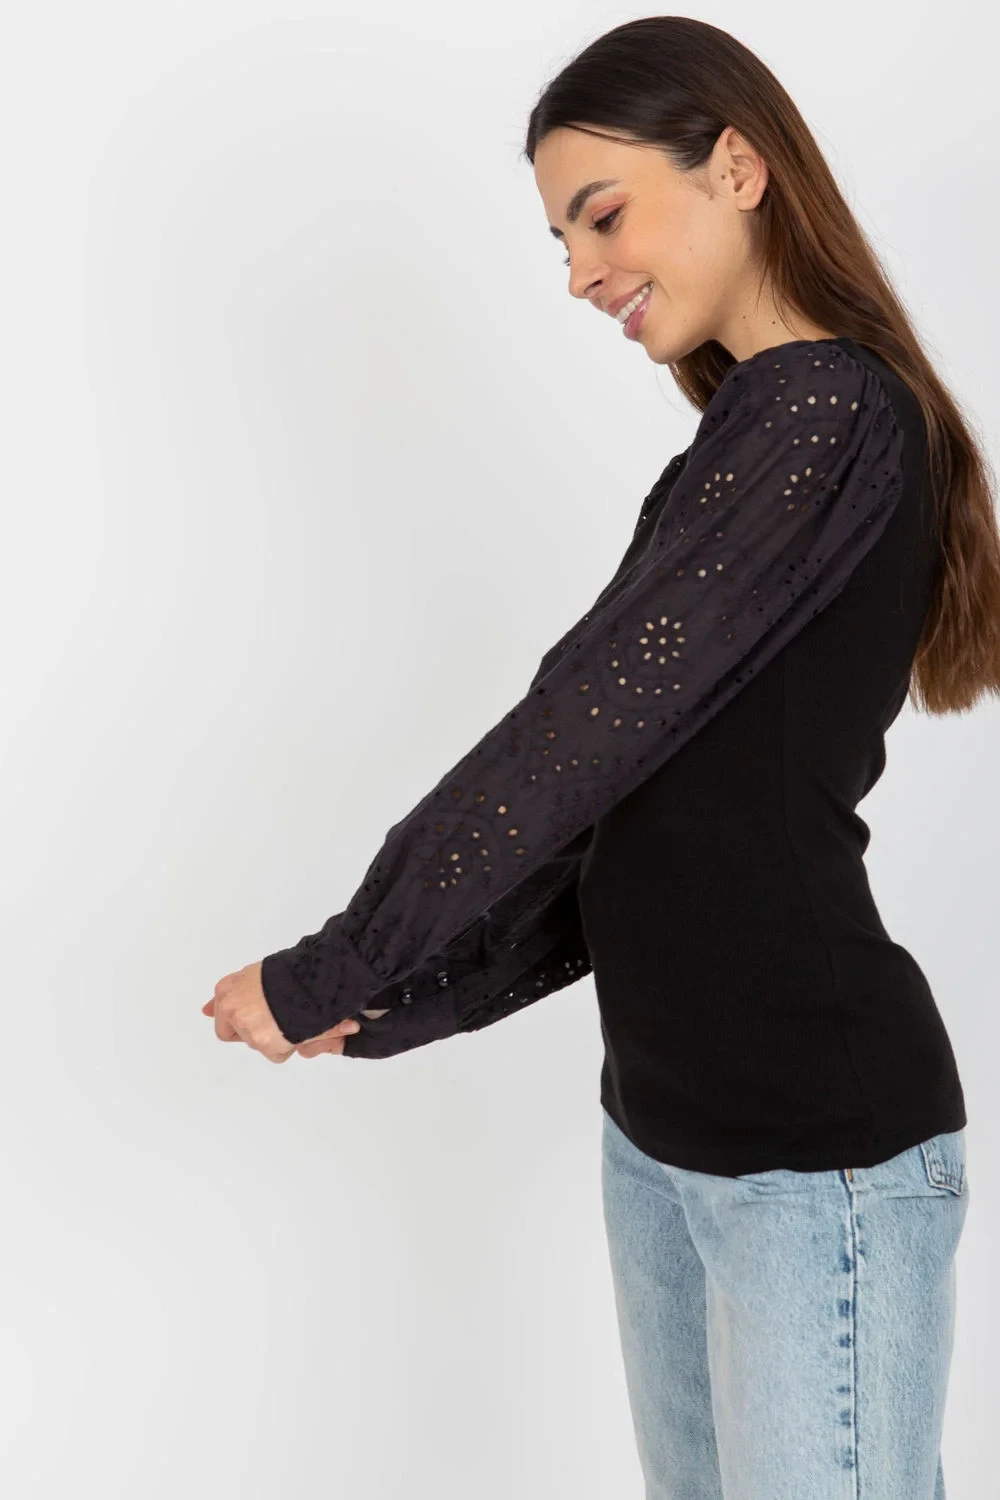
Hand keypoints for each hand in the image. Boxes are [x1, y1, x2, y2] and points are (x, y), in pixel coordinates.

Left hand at [201, 960, 357, 1062]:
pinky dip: (288, 1046)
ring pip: (258, 1043)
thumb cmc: (289, 973)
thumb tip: (204, 1011)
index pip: (223, 1017)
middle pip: (239, 1034)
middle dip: (257, 1031)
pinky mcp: (263, 1042)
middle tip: (277, 1020)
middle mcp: (230, 1007)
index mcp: (227, 989)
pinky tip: (296, 1027)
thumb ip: (233, 992)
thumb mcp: (255, 974)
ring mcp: (245, 1025)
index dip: (240, 1021)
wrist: (311, 978)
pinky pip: (276, 1054)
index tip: (252, 1020)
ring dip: (274, 1037)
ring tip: (290, 1018)